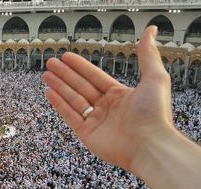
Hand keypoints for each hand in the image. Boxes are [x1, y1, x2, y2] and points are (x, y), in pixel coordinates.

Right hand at [43, 26, 173, 172]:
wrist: (149, 145)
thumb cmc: (154, 113)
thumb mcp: (154, 78)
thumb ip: (147, 55)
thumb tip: (150, 32)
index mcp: (120, 95)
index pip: (95, 76)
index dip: (80, 66)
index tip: (67, 56)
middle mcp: (107, 108)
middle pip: (81, 86)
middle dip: (65, 74)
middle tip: (51, 63)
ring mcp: (96, 121)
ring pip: (73, 99)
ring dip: (59, 86)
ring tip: (46, 75)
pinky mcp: (87, 134)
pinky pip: (70, 116)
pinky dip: (59, 104)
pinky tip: (49, 93)